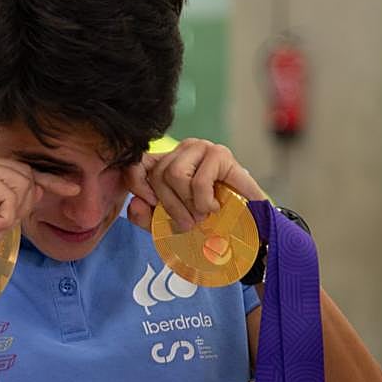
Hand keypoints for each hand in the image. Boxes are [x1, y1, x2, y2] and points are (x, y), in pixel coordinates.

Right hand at [0, 150, 79, 243]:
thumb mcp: (0, 213)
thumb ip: (18, 199)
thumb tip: (40, 190)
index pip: (24, 167)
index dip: (50, 180)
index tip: (73, 189)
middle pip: (26, 175)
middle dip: (21, 207)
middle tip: (0, 226)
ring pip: (20, 185)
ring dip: (11, 214)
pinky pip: (8, 194)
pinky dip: (5, 215)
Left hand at [124, 138, 266, 232]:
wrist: (246, 233)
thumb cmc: (207, 224)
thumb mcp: (169, 225)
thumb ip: (147, 218)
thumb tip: (136, 203)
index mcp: (167, 162)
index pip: (137, 164)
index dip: (137, 184)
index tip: (151, 205)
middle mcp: (183, 150)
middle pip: (157, 173)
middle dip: (172, 205)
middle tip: (189, 222)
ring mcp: (202, 148)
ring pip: (174, 174)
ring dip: (189, 204)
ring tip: (203, 214)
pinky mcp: (221, 154)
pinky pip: (198, 181)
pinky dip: (204, 202)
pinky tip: (215, 207)